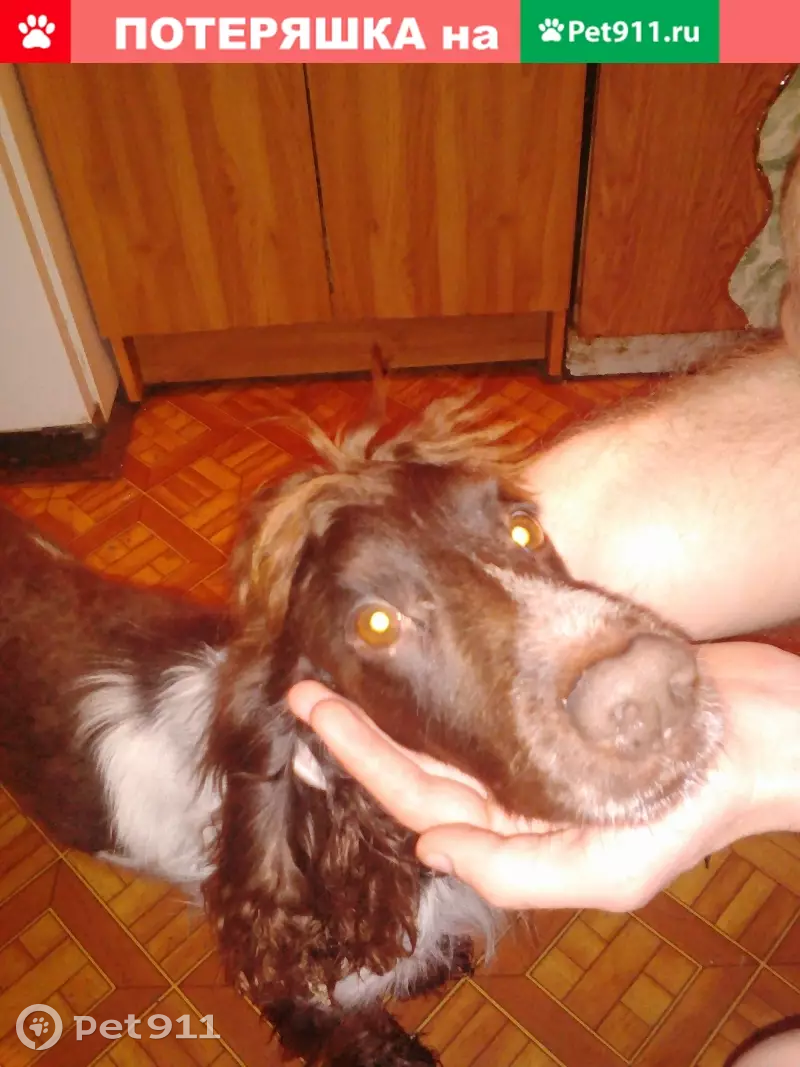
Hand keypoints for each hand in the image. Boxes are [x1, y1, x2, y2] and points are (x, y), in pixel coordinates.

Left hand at [287, 642, 799, 910]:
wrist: (761, 730)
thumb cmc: (692, 807)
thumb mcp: (609, 871)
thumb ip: (515, 871)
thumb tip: (426, 848)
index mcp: (518, 832)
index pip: (421, 799)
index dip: (361, 762)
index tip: (311, 720)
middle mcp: (512, 786)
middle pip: (418, 758)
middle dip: (357, 729)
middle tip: (302, 687)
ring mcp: (528, 734)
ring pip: (442, 722)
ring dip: (392, 699)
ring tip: (339, 668)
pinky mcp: (548, 688)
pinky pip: (480, 684)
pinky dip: (445, 672)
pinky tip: (416, 649)